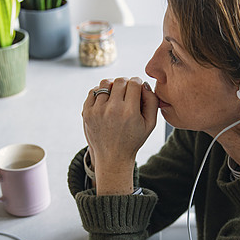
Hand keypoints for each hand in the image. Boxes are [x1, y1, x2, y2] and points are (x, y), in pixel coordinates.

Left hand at [83, 77, 158, 193]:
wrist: (113, 158)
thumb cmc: (133, 139)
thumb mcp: (150, 124)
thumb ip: (152, 101)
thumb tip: (143, 84)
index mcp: (130, 112)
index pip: (134, 83)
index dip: (138, 83)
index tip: (137, 89)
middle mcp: (112, 109)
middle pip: (120, 81)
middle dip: (126, 83)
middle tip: (128, 92)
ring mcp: (97, 111)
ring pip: (105, 83)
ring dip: (113, 85)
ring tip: (116, 94)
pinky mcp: (87, 113)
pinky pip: (93, 91)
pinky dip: (100, 92)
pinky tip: (106, 100)